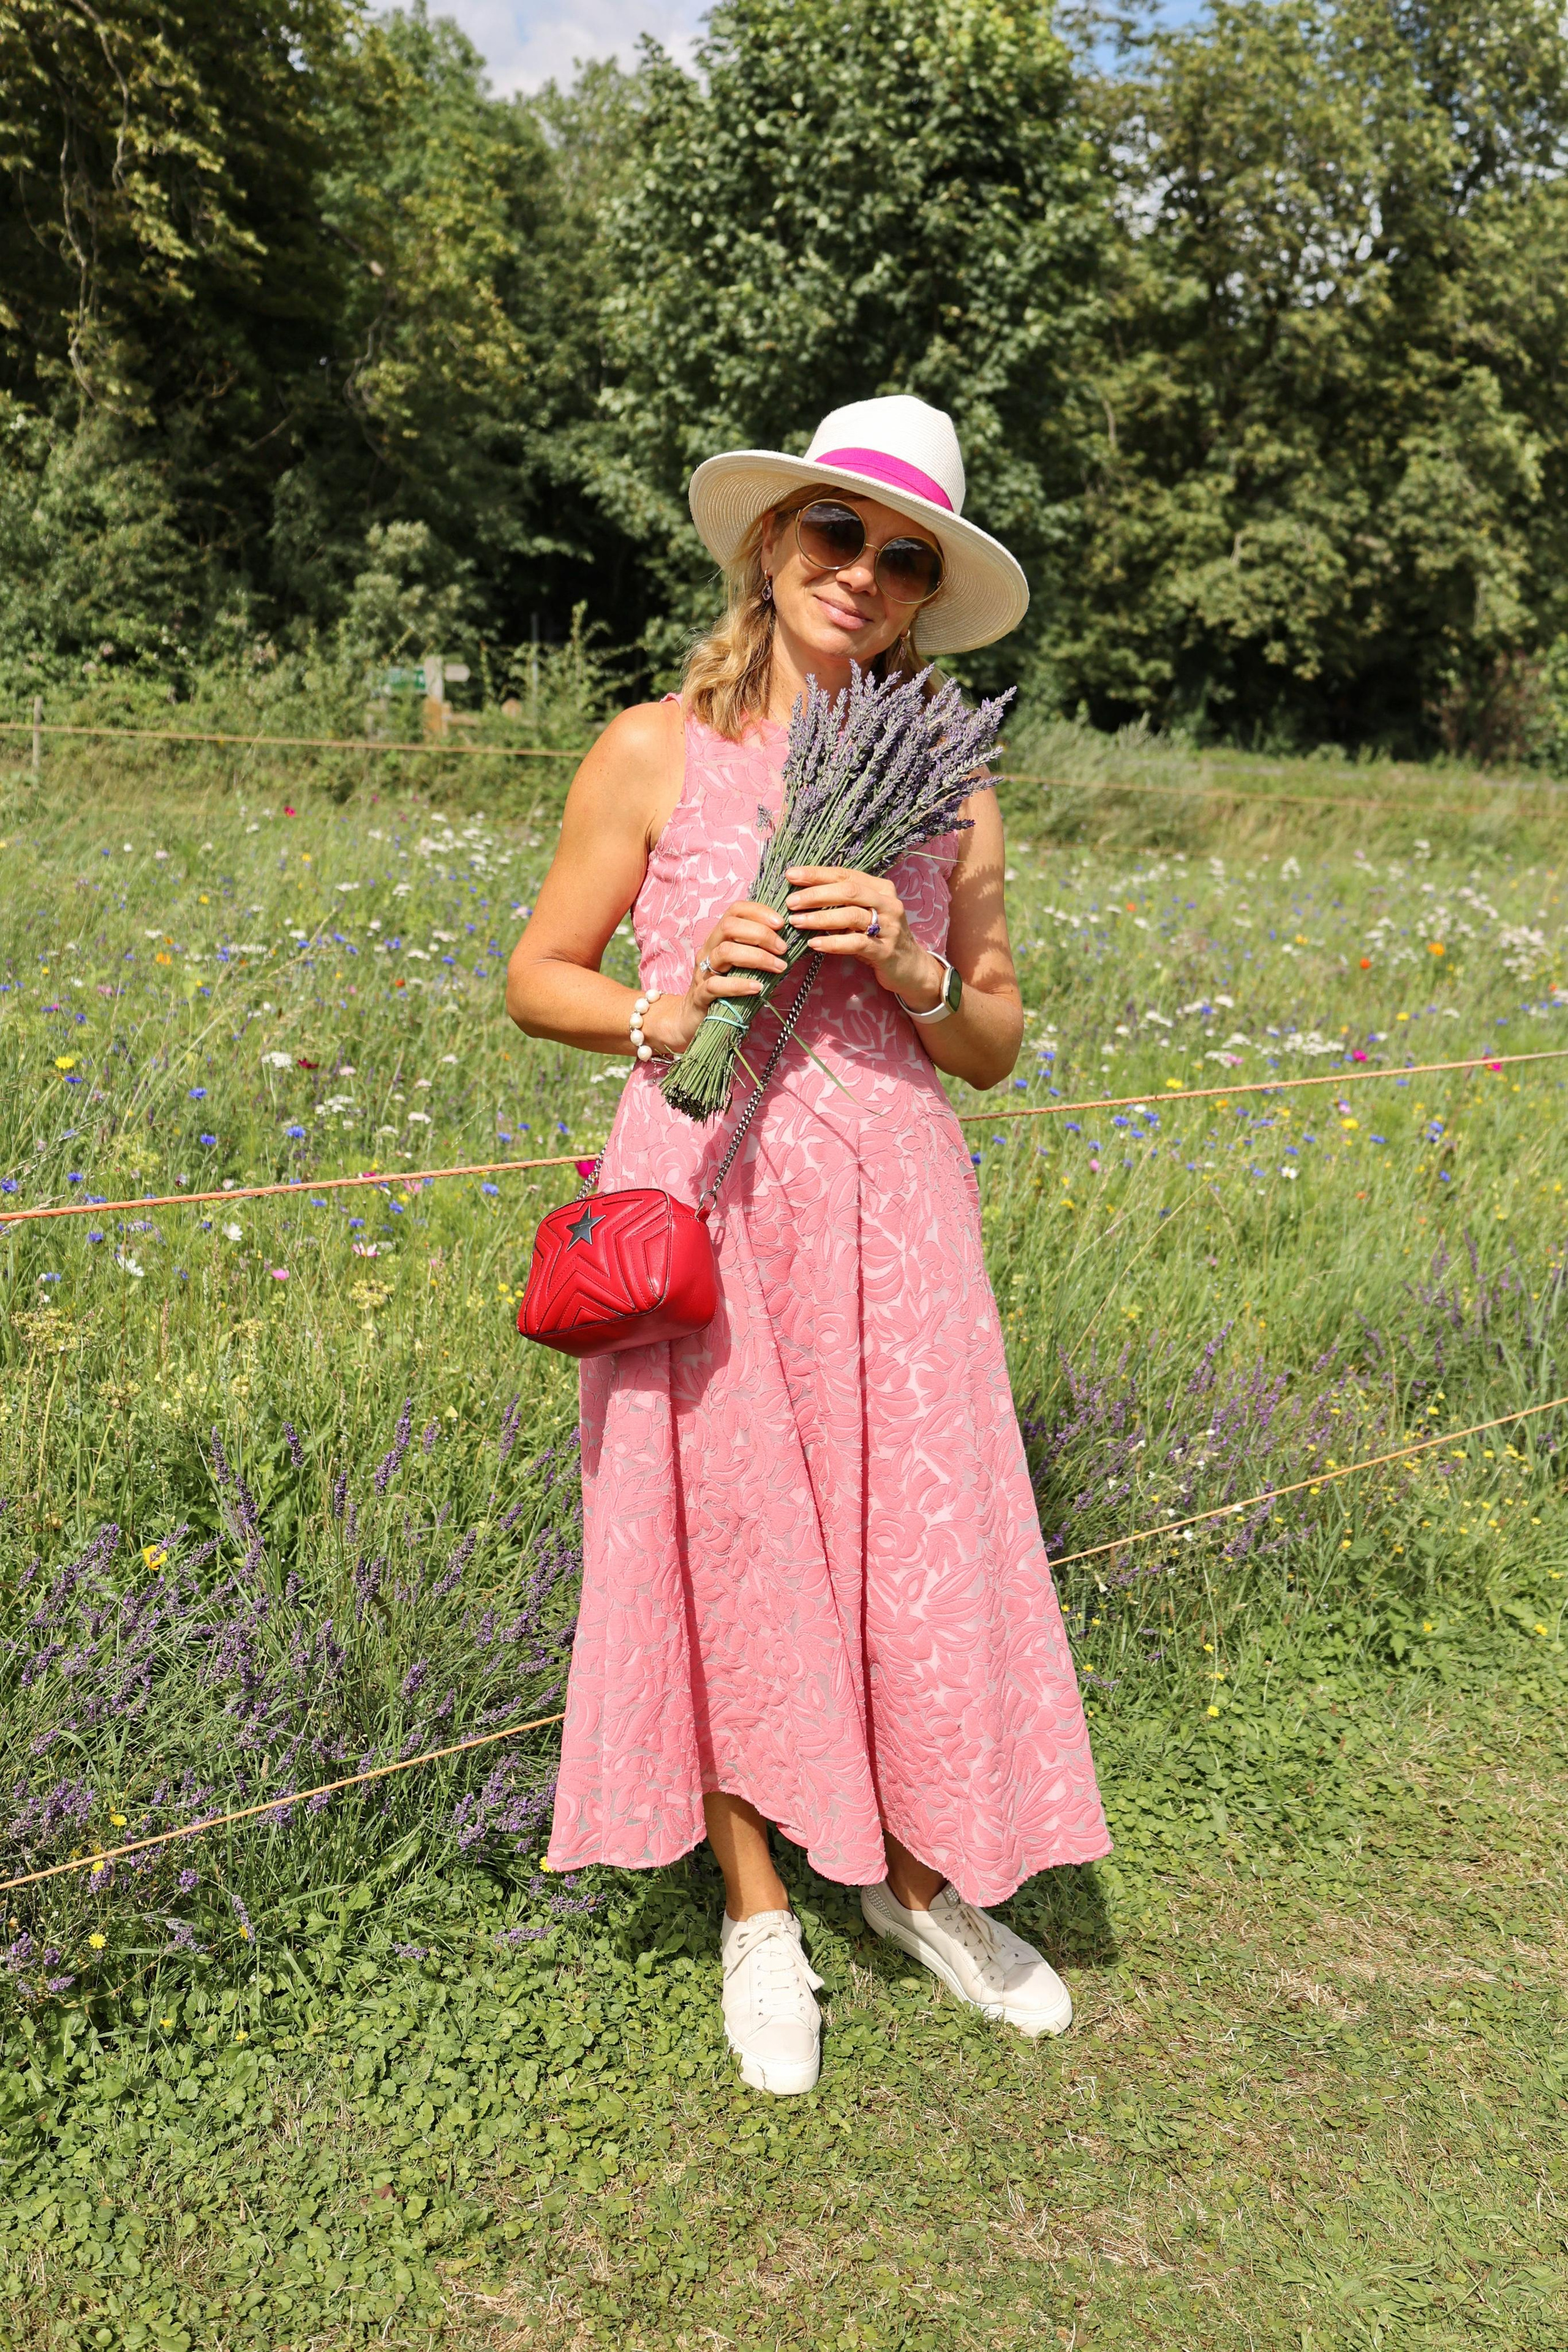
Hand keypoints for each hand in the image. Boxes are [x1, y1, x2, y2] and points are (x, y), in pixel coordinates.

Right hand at [641, 899, 788, 1056]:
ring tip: (778, 967)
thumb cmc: (725, 990)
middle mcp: (708, 950)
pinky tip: (758, 987)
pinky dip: (739, 985)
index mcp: (719, 939)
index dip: (758, 912)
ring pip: (725, 953)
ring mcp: (702, 972)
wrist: (692, 1018)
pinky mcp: (700, 996)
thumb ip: (757, 953)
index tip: (781, 923)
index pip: (735, 911)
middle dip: (761, 934)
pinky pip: (716, 985)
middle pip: (729, 927)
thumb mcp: (740, 967)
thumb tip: (788, 944)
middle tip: (783, 949)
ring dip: (757, 958)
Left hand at [783, 865, 945, 1009]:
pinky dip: (833, 943)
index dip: (817, 874)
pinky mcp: (886, 950)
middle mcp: (888, 903)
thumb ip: (842, 903)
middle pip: (848, 891)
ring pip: (851, 915)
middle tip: (791, 902)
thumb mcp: (863, 915)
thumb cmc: (878, 937)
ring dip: (820, 918)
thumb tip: (802, 895)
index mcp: (880, 888)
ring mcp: (890, 927)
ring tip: (797, 921)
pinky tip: (814, 944)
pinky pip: (856, 943)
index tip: (791, 875)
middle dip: (816, 894)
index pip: (845, 875)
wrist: (910, 967)